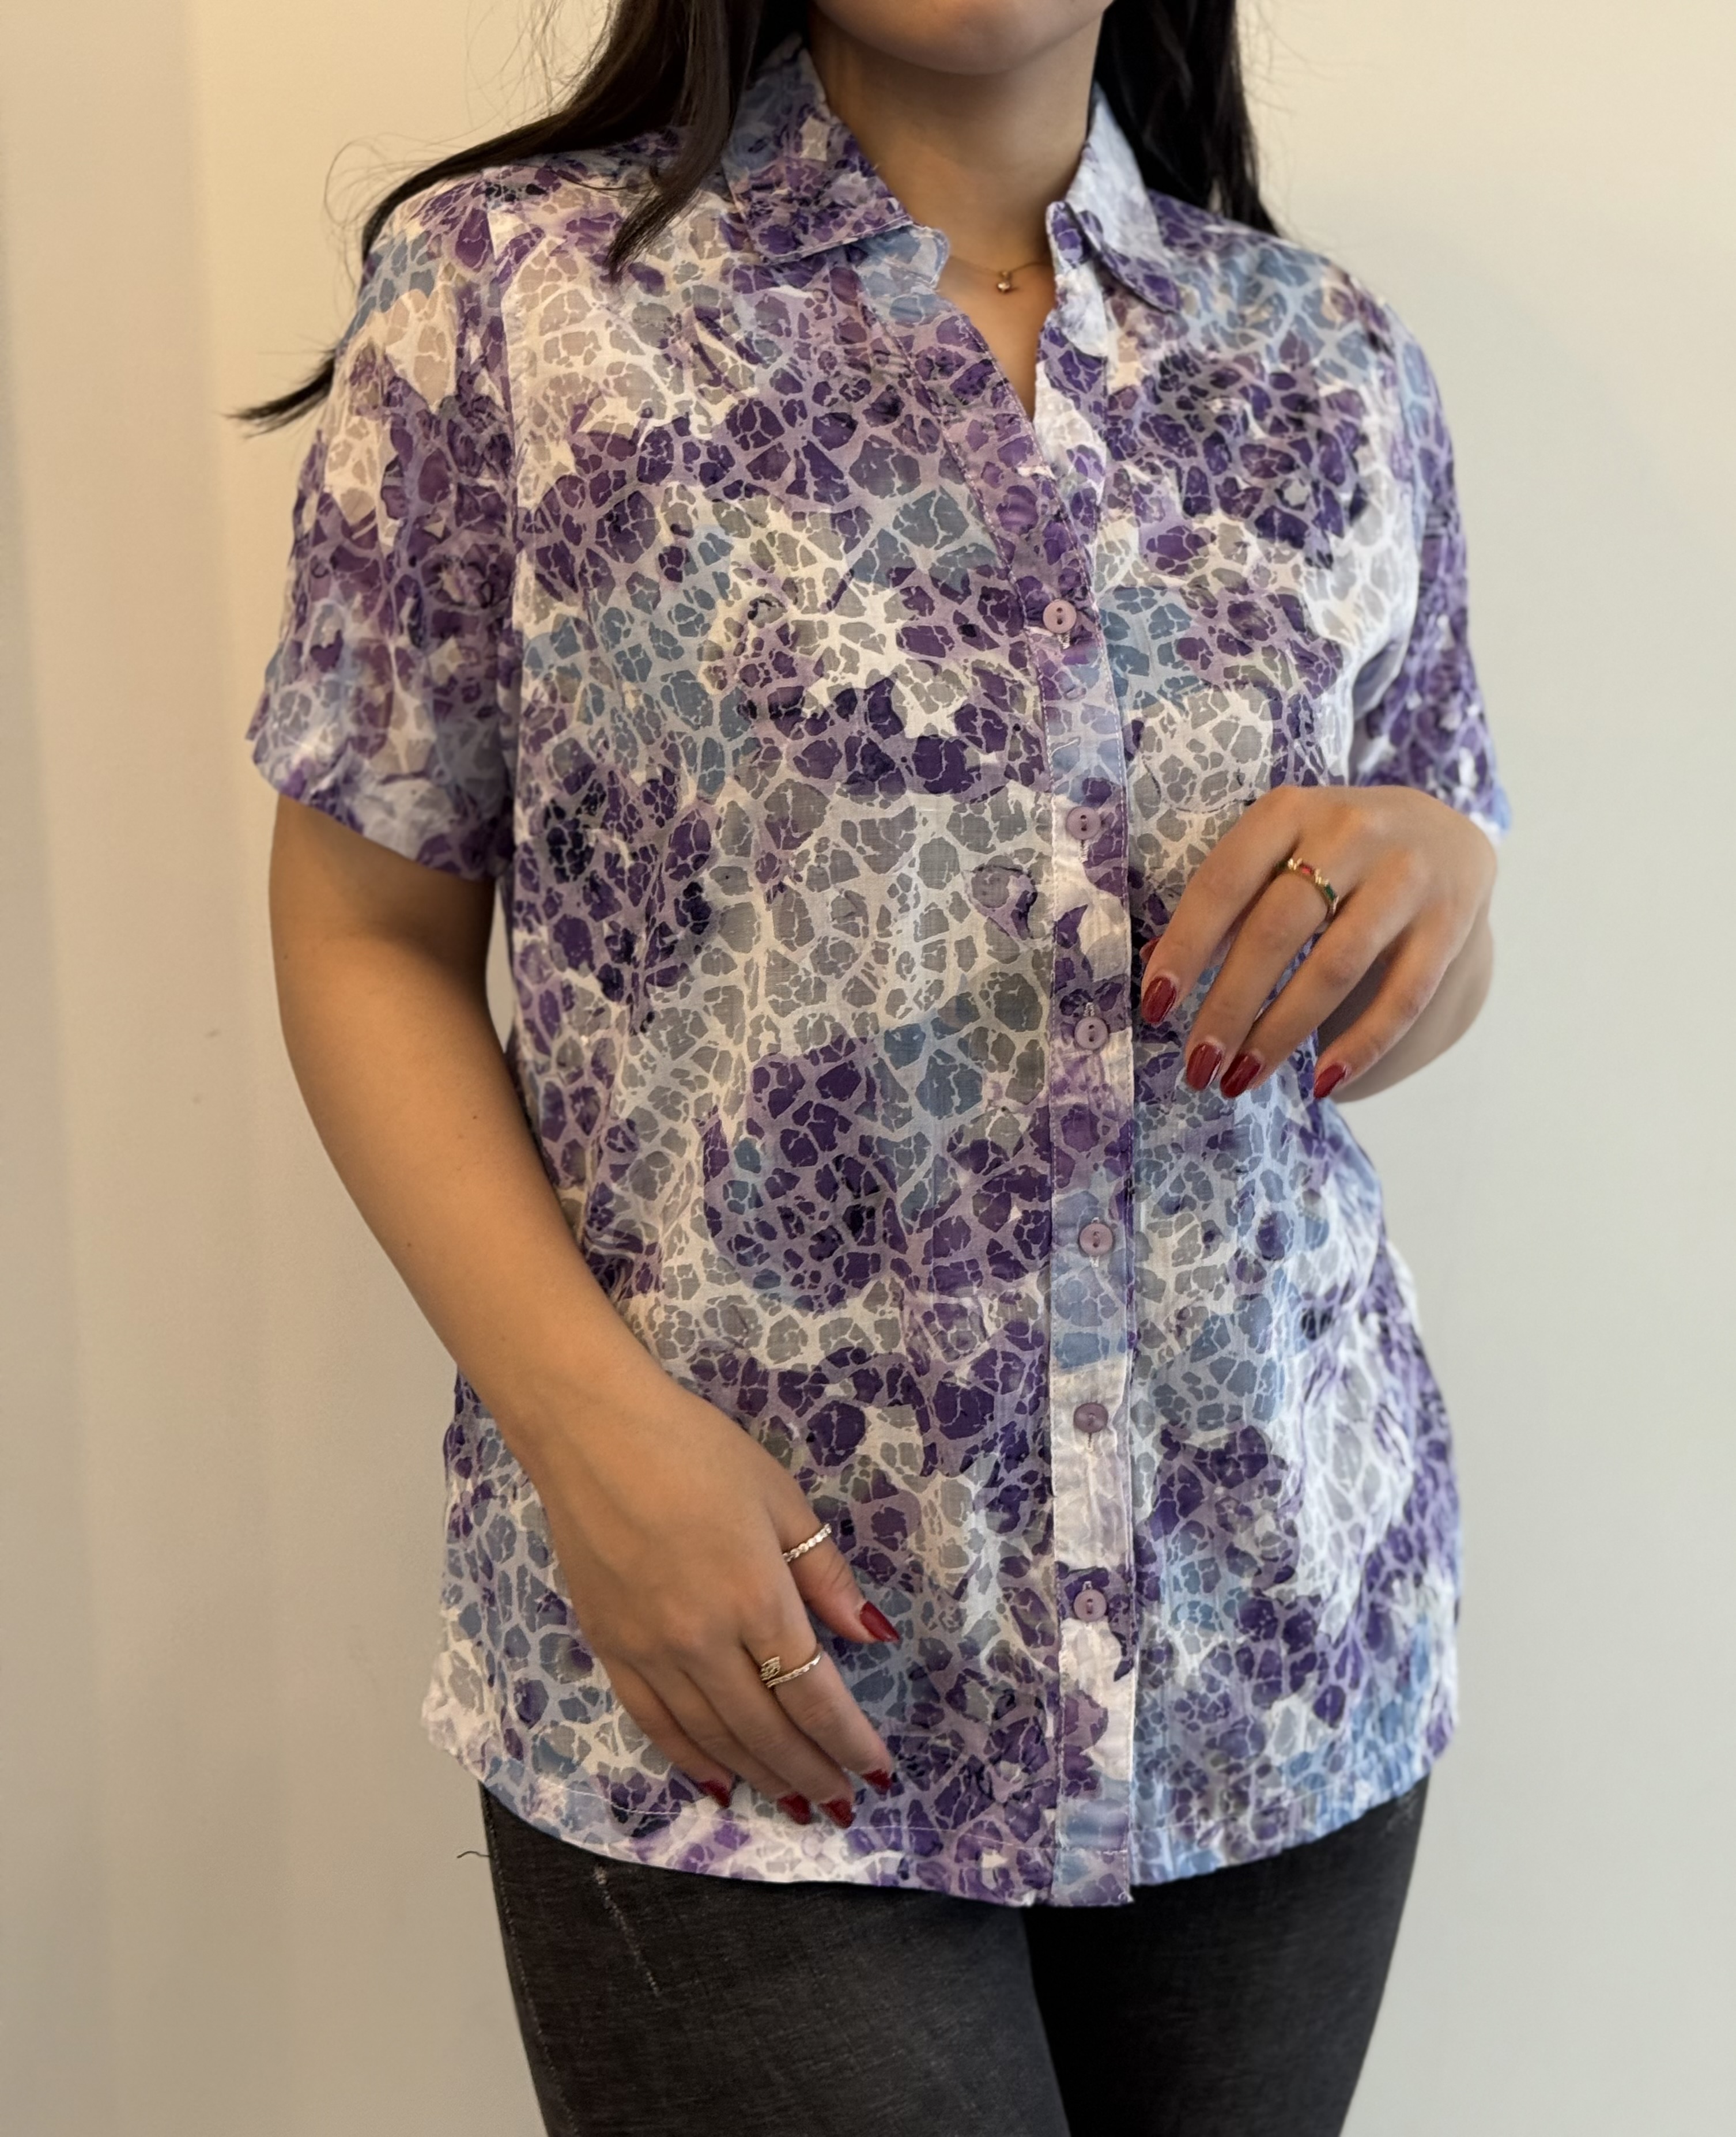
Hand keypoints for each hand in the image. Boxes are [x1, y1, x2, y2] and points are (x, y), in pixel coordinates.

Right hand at [521, 1358, 897, 1828]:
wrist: (592, 1435)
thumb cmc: (696, 1451)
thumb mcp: (780, 1498)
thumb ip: (824, 1574)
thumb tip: (872, 1635)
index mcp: (757, 1597)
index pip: (814, 1694)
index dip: (849, 1740)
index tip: (877, 1770)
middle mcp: (704, 1640)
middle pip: (768, 1730)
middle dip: (812, 1773)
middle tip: (842, 1805)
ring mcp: (650, 1652)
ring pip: (714, 1738)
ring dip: (760, 1777)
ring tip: (795, 1805)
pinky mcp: (610, 1650)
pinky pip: (656, 1725)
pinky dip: (690, 1761)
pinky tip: (717, 1781)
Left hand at [1138, 784, 1495, 1099]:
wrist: (1443, 833)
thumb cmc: (1332, 852)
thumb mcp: (1277, 850)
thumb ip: (1225, 902)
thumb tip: (1155, 968)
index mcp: (1289, 811)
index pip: (1224, 882)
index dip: (1186, 945)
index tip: (1156, 1005)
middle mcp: (1350, 833)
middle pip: (1276, 929)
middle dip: (1229, 1005)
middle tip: (1198, 1063)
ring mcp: (1407, 876)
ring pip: (1336, 967)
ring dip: (1281, 1033)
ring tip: (1241, 1079)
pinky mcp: (1449, 921)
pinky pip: (1403, 996)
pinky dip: (1361, 1045)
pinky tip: (1324, 1084)